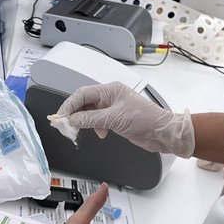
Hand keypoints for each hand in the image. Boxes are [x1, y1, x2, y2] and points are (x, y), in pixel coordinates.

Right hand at [52, 82, 195, 155]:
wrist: (162, 133)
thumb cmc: (147, 119)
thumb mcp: (115, 118)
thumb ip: (91, 119)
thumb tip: (73, 120)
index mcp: (110, 90)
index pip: (82, 94)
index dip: (69, 105)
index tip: (60, 116)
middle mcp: (110, 97)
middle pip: (84, 103)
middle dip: (75, 114)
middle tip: (65, 125)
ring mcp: (112, 108)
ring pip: (90, 113)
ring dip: (85, 122)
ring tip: (81, 129)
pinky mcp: (116, 119)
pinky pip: (97, 121)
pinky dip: (95, 127)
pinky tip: (101, 133)